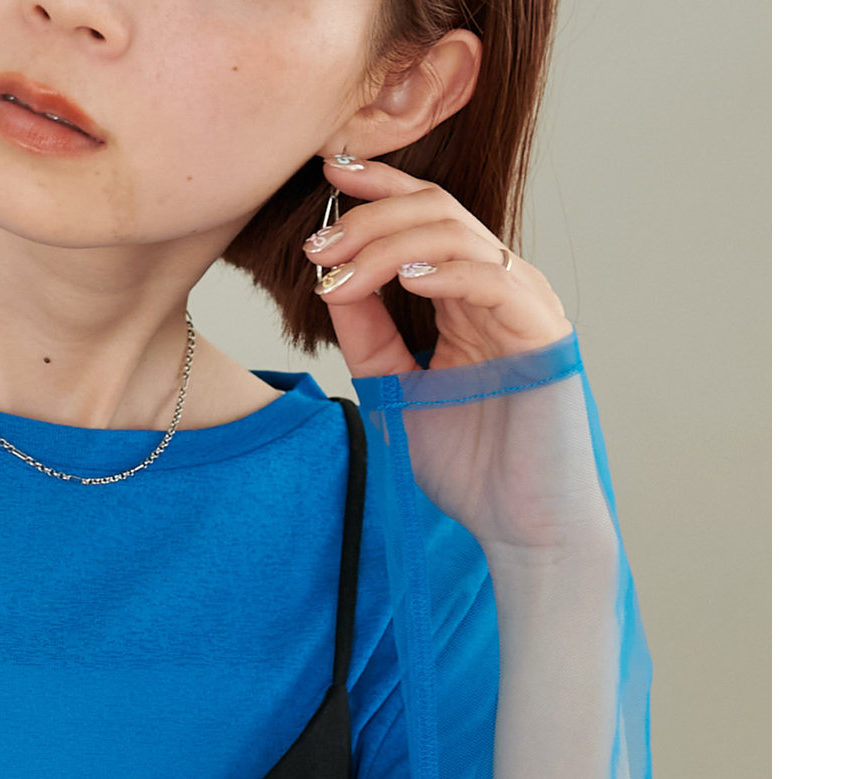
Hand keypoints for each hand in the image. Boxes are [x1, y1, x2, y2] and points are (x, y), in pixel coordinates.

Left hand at [301, 158, 607, 556]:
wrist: (519, 522)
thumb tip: (330, 281)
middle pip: (436, 212)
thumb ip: (368, 338)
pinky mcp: (545, 334)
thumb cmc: (467, 462)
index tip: (325, 171)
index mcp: (465, 296)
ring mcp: (525, 305)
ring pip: (460, 236)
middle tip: (317, 243)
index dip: (377, 188)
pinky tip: (404, 277)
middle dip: (370, 217)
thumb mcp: (396, 388)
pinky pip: (495, 281)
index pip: (422, 220)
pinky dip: (447, 272)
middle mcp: (499, 288)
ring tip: (342, 265)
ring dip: (392, 243)